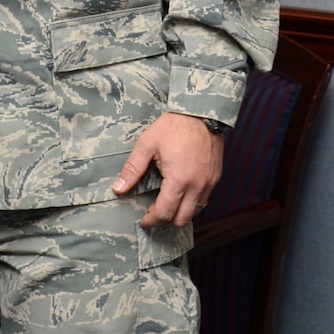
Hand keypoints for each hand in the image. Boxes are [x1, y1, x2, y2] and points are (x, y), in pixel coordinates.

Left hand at [113, 112, 223, 227]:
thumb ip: (132, 169)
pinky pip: (204, 199)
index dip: (151, 220)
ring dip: (180, 213)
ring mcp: (209, 182)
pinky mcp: (215, 177)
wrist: (202, 111)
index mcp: (179, 179)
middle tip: (154, 215)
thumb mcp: (147, 144)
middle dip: (165, 221)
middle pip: (182, 219)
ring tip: (167, 204)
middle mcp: (197, 185)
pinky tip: (181, 193)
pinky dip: (192, 203)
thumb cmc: (174, 125)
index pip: (165, 213)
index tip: (143, 220)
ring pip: (195, 212)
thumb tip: (118, 188)